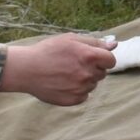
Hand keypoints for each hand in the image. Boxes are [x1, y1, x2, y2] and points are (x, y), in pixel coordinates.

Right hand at [0, 34, 116, 105]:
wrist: (26, 70)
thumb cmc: (48, 51)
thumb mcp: (71, 39)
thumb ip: (95, 42)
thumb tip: (114, 44)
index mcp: (89, 56)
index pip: (111, 61)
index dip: (103, 59)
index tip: (93, 58)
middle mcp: (88, 73)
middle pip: (102, 73)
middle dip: (93, 69)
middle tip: (74, 65)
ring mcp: (81, 88)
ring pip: (92, 85)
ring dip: (84, 80)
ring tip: (66, 74)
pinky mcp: (73, 100)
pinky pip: (84, 96)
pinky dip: (77, 91)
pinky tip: (64, 84)